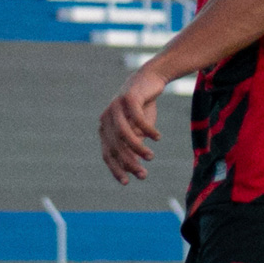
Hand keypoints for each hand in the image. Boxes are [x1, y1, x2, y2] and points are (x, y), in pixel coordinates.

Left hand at [99, 67, 166, 183]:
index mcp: (105, 128)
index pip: (107, 153)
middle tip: (143, 175)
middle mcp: (106, 118)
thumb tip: (134, 169)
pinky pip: (137, 119)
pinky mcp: (128, 97)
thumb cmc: (142, 108)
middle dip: (129, 163)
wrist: (150, 80)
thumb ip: (133, 146)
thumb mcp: (138, 130)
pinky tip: (157, 138)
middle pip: (116, 146)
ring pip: (124, 134)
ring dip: (138, 148)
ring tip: (151, 157)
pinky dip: (148, 130)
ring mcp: (115, 107)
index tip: (127, 182)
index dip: (116, 168)